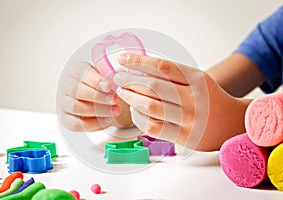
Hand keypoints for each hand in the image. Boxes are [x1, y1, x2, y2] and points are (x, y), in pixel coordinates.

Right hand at [57, 61, 132, 131]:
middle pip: (78, 91)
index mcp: (74, 71)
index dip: (95, 81)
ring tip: (116, 110)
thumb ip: (108, 74)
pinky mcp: (66, 119)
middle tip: (114, 99)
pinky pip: (77, 124)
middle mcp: (65, 86)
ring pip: (77, 108)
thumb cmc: (96, 81)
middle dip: (98, 97)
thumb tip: (119, 78)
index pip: (81, 74)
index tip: (108, 86)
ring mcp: (64, 103)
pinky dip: (93, 124)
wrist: (86, 91)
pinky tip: (108, 120)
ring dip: (99, 110)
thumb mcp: (102, 72)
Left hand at [114, 54, 250, 150]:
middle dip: (130, 80)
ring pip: (151, 106)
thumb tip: (139, 69)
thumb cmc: (210, 99)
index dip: (139, 61)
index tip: (123, 60)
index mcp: (197, 79)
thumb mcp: (197, 79)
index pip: (162, 66)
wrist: (232, 123)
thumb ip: (173, 75)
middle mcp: (194, 98)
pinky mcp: (185, 138)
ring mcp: (190, 119)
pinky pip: (154, 127)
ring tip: (122, 92)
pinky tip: (134, 111)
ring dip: (131, 98)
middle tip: (118, 78)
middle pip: (154, 86)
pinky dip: (139, 118)